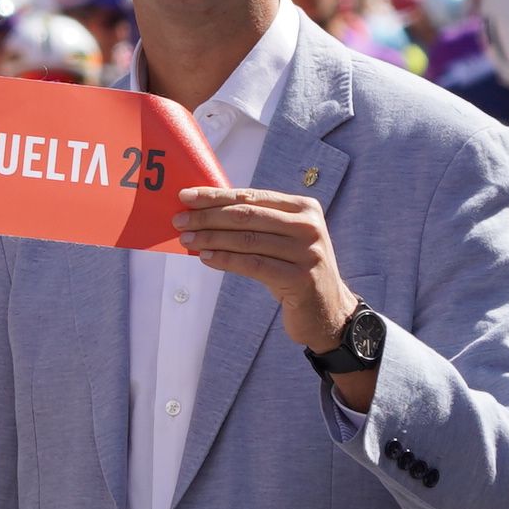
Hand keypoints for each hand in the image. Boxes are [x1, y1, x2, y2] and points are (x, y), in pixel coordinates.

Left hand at [169, 186, 353, 347]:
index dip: (216, 195)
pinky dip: (225, 260)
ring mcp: (308, 252)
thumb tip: (204, 212)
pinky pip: (253, 265)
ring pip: (247, 240)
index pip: (251, 197)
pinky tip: (205, 258)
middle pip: (247, 216)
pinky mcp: (301, 279)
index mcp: (304, 207)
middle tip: (179, 220)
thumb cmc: (295, 270)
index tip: (186, 196)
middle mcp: (309, 226)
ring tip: (186, 240)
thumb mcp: (283, 240)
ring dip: (211, 239)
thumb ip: (255, 223)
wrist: (329, 312)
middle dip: (208, 216)